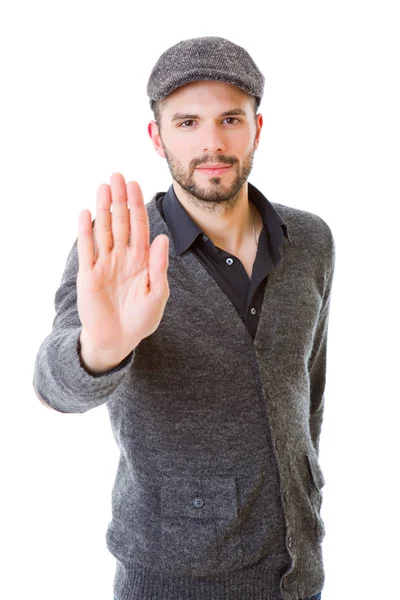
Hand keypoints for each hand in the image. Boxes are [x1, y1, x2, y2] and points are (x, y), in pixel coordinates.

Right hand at [76, 172, 169, 363]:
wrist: (118, 339)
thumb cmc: (141, 319)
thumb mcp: (158, 294)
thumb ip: (160, 266)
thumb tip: (163, 237)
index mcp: (141, 260)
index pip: (139, 227)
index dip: (137, 206)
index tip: (136, 185)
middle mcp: (122, 257)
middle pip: (120, 222)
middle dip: (120, 199)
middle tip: (117, 175)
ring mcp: (104, 264)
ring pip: (104, 230)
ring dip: (103, 209)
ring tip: (103, 187)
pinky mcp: (88, 274)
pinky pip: (87, 249)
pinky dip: (86, 231)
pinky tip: (86, 213)